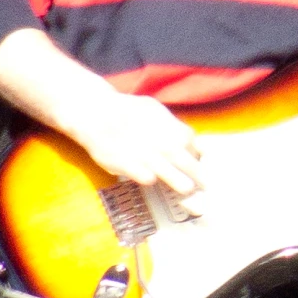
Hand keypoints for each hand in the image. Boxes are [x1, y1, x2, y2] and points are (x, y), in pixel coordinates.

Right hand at [73, 89, 202, 198]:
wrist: (94, 113)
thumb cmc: (126, 111)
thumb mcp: (153, 109)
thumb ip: (170, 124)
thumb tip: (188, 139)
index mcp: (168, 126)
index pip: (192, 142)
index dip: (196, 153)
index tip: (196, 160)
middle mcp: (161, 141)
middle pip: (188, 162)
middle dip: (197, 173)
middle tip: (203, 184)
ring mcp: (145, 155)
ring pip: (171, 174)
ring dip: (178, 181)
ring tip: (186, 188)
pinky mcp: (128, 166)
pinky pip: (145, 177)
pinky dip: (150, 179)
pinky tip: (152, 180)